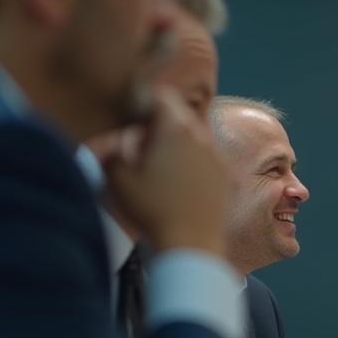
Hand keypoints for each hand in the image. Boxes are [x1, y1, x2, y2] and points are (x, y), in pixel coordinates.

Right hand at [101, 88, 226, 256]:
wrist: (190, 241)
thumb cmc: (151, 209)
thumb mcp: (118, 178)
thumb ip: (113, 148)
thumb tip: (119, 137)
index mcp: (175, 129)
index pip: (161, 96)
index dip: (144, 101)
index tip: (132, 116)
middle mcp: (201, 135)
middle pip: (179, 112)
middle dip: (159, 120)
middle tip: (141, 141)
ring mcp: (216, 154)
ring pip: (194, 132)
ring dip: (176, 138)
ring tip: (158, 162)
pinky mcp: (224, 172)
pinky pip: (205, 152)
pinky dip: (190, 156)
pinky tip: (177, 178)